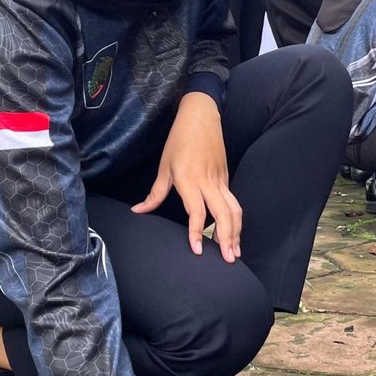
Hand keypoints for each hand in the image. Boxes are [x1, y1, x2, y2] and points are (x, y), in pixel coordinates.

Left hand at [131, 91, 241, 261]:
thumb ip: (155, 194)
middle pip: (223, 214)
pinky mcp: (226, 177)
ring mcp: (221, 180)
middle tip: (228, 259)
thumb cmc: (179, 140)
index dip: (197, 232)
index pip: (197, 212)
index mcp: (190, 179)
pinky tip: (234, 234)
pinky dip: (236, 220)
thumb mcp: (164, 167)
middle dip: (227, 238)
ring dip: (236, 231)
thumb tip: (139, 212)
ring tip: (235, 251)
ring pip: (234, 209)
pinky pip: (233, 202)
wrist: (201, 116)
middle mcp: (208, 182)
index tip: (197, 250)